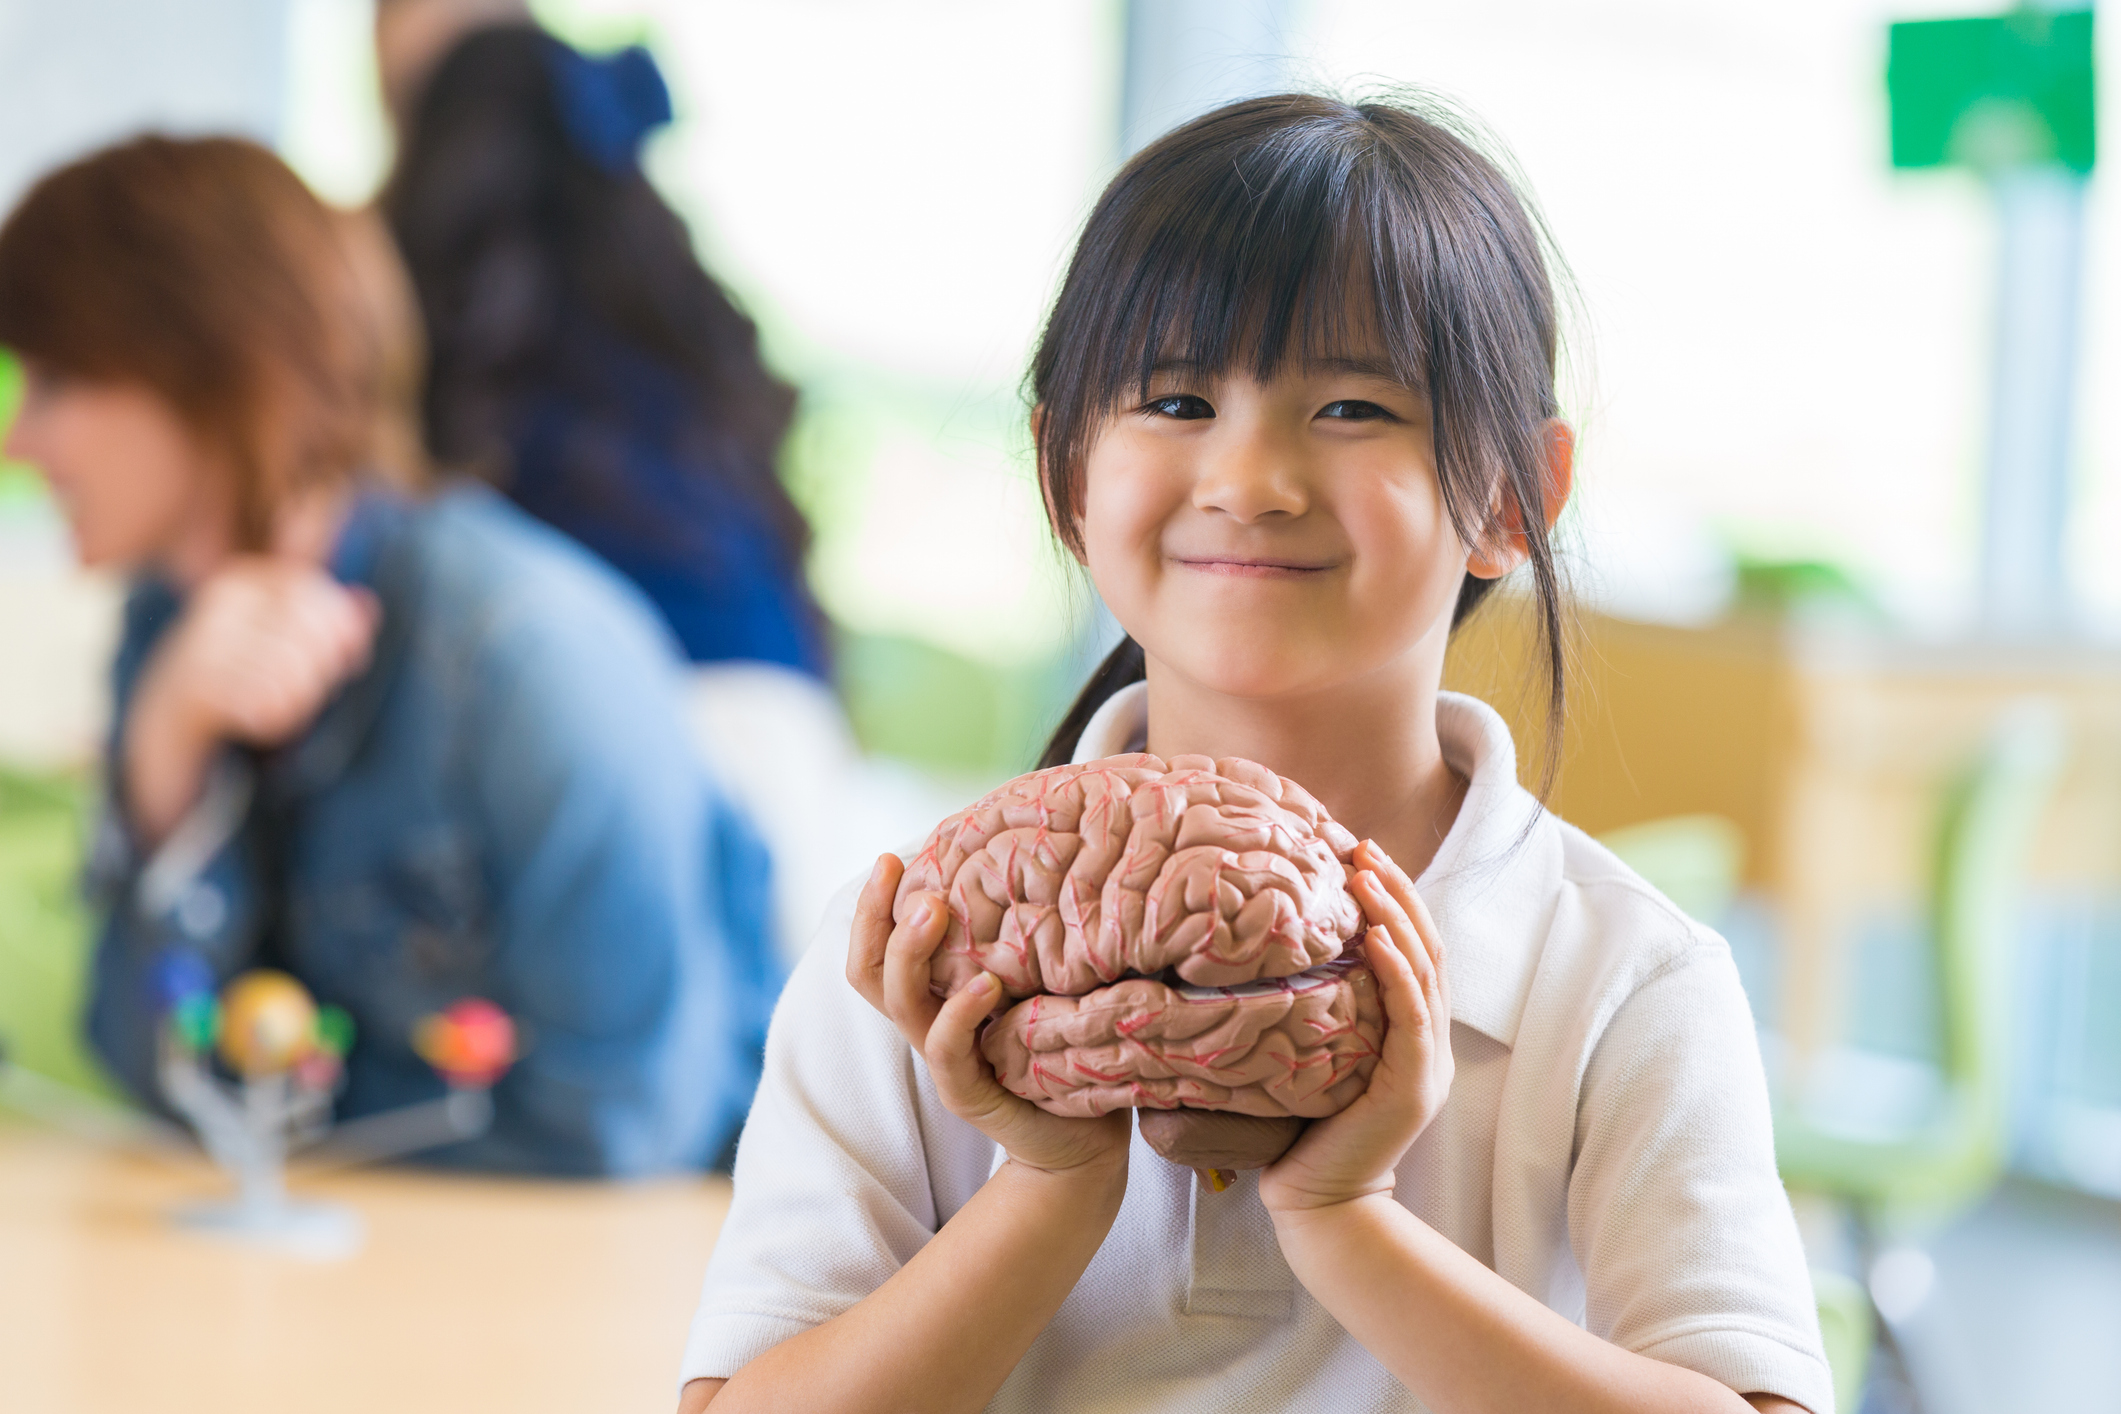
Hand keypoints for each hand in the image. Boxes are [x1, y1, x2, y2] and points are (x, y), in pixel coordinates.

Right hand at [124, 558, 378, 841]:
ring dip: (301, 702)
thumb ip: (330, 619)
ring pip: (292, 674)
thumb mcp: (284, 636)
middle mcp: (222, 603)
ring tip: (286, 708)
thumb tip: (367, 604)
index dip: (347, 632)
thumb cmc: (242, 670)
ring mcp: (202, 641)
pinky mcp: (194, 686)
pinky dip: (276, 721)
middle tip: (311, 692)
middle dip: (324, 673)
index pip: (318, 595)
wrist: (165, 712)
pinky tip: (262, 724)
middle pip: (311, 636)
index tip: (351, 661)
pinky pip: (265, 705)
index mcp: (247, 580)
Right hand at [847, 854, 1130, 1178]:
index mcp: (937, 997)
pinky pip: (947, 1053)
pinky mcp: (970, 1095)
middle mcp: (930, 1025)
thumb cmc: (1065, 1047)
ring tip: (932, 908)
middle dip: (874, 916)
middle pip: (870, 972)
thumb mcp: (1039, 981)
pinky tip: (985, 984)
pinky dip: (959, 1015)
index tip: (891, 858)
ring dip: (910, 952)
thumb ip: (1022, 940)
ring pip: (903, 1004)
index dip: (873, 906)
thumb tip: (1035, 860)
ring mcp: (946, 1062)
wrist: (1088, 1138)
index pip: (878, 949)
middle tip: (895, 867)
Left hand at [1260, 839, 1451, 1214]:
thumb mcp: (1312, 1056)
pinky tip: (1380, 939)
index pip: (1415, 950)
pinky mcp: (1416, 1087)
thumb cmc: (1301, 1132)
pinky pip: (1414, 1017)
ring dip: (1399, 917)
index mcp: (1411, 1034)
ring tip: (1369, 875)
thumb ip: (1317, 1012)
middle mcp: (1429, 1043)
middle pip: (1428, 948)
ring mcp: (1430, 1064)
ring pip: (1426, 972)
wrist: (1317, 1203)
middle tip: (1364, 848)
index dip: (1395, 899)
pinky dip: (1400, 972)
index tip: (1361, 855)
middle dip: (1399, 892)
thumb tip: (1274, 956)